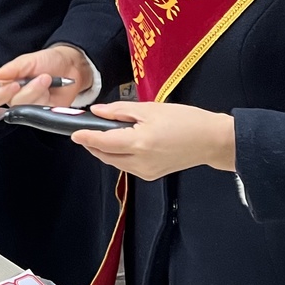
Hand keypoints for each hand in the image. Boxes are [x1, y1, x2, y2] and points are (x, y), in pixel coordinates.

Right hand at [0, 45, 92, 107]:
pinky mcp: (44, 114)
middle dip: (28, 91)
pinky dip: (48, 101)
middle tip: (41, 77)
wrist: (70, 66)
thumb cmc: (47, 61)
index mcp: (7, 85)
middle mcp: (16, 98)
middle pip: (12, 104)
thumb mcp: (27, 60)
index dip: (1, 94)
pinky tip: (52, 90)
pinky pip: (41, 113)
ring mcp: (31, 107)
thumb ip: (10, 69)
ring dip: (39, 92)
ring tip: (49, 79)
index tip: (14, 85)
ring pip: (27, 108)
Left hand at [69, 100, 236, 180]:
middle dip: (93, 144)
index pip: (103, 142)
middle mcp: (140, 162)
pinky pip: (126, 166)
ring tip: (102, 134)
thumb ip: (120, 111)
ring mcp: (145, 171)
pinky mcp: (151, 175)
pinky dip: (118, 156)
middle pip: (105, 155)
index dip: (85, 137)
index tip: (73, 132)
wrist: (210, 140)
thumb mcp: (151, 109)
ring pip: (114, 162)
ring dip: (104, 150)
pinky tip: (121, 144)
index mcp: (139, 143)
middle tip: (86, 129)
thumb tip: (97, 111)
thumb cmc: (185, 120)